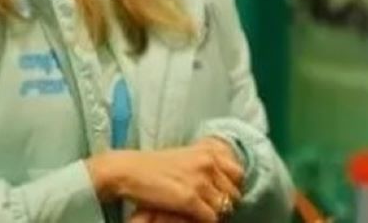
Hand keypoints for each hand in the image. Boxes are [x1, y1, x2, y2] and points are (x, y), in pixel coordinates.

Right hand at [86, 139, 242, 221]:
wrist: (129, 171)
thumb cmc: (154, 166)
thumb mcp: (185, 156)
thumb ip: (205, 164)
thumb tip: (222, 180)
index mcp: (209, 151)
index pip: (238, 173)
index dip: (232, 187)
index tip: (222, 194)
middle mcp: (208, 164)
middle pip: (234, 192)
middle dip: (226, 203)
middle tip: (211, 208)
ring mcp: (200, 181)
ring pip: (224, 207)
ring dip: (216, 214)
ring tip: (202, 214)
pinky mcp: (190, 199)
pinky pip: (211, 218)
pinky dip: (206, 221)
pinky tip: (193, 219)